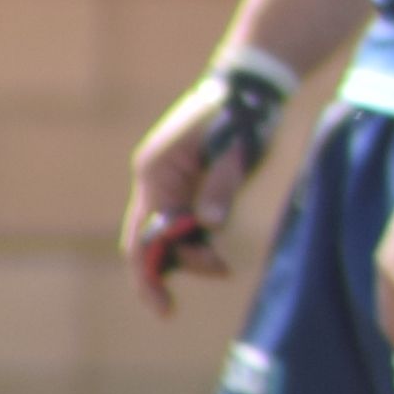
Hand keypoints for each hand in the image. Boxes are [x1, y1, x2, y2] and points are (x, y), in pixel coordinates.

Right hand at [121, 74, 270, 305]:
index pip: (143, 235)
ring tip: (222, 268)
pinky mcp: (185, 183)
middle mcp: (154, 179)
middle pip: (145, 239)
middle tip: (180, 302)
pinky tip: (214, 257)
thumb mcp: (237, 150)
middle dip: (162, 272)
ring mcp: (166, 181)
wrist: (250, 86)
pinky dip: (193, 241)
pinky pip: (180, 222)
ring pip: (164, 233)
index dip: (149, 274)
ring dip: (185, 256)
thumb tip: (210, 227)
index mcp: (157, 172)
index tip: (164, 307)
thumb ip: (222, 187)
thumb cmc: (243, 113)